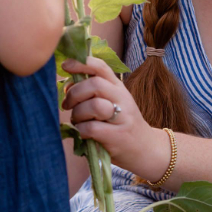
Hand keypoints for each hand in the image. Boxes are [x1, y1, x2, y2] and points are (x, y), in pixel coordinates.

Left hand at [61, 55, 173, 183]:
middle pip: (95, 85)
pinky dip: (81, 131)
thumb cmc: (121, 124)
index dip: (81, 63)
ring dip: (77, 114)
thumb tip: (66, 84)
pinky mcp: (117, 136)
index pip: (101, 66)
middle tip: (67, 105)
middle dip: (74, 93)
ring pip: (94, 106)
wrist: (145, 149)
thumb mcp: (113, 102)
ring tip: (78, 121)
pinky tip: (84, 134)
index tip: (65, 66)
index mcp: (118, 87)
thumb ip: (93, 92)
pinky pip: (91, 128)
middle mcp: (122, 99)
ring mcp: (122, 118)